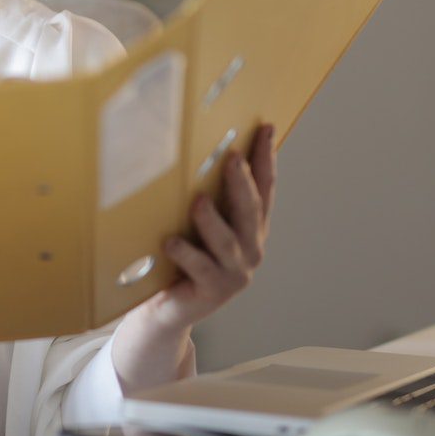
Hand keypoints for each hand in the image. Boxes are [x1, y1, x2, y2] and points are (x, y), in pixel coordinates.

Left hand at [112, 123, 277, 391]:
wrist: (169, 307)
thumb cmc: (184, 256)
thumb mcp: (200, 222)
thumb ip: (208, 193)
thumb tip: (196, 147)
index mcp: (251, 228)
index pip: (264, 188)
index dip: (265, 159)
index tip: (265, 128)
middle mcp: (249, 249)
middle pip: (250, 212)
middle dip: (242, 184)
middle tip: (232, 158)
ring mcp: (234, 274)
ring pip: (227, 242)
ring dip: (212, 220)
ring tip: (198, 201)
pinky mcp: (212, 292)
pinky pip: (199, 269)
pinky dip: (186, 254)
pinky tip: (170, 241)